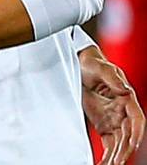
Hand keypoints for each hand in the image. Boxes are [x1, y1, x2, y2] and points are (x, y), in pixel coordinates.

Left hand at [79, 46, 144, 164]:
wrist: (79, 64)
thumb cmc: (92, 63)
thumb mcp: (100, 67)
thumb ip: (111, 77)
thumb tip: (125, 90)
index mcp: (126, 97)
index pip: (137, 118)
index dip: (136, 132)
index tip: (133, 143)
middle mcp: (123, 111)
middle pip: (128, 135)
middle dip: (124, 150)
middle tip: (116, 161)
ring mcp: (114, 119)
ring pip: (120, 142)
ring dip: (116, 155)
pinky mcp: (104, 124)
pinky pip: (109, 142)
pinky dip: (108, 154)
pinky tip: (104, 163)